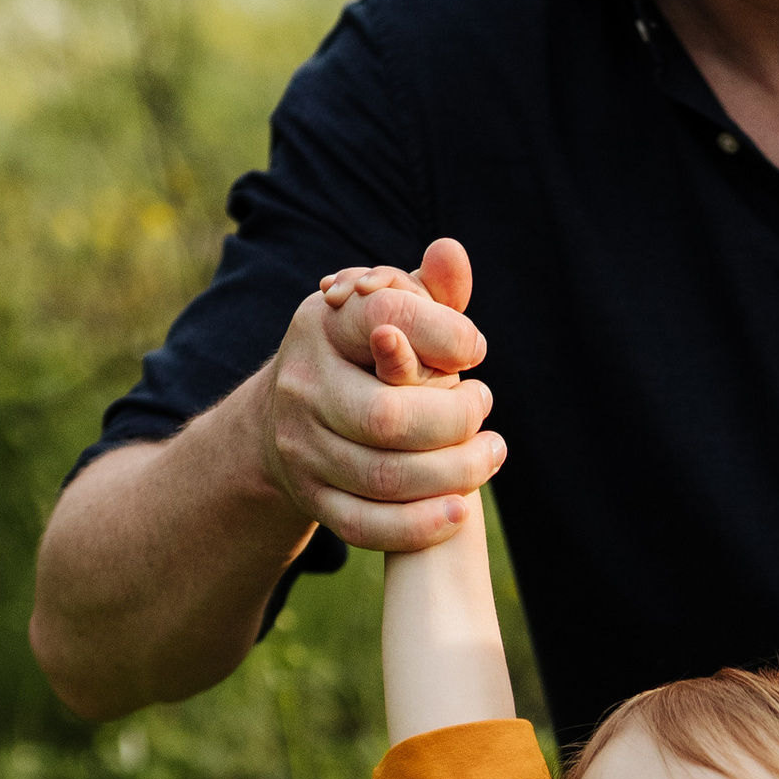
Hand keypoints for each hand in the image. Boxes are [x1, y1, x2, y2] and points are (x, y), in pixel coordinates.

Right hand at [255, 235, 504, 552]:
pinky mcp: (312, 499)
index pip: (388, 317)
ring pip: (386, 477)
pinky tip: (461, 509)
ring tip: (489, 452)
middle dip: (455, 421)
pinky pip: (366, 525)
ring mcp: (302, 448)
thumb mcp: (389, 311)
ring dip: (455, 472)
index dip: (445, 335)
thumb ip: (430, 292)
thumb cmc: (362, 355)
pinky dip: (420, 525)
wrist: (289, 416)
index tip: (476, 349)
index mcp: (324, 324)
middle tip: (485, 407)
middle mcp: (303, 385)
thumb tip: (452, 253)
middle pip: (388, 418)